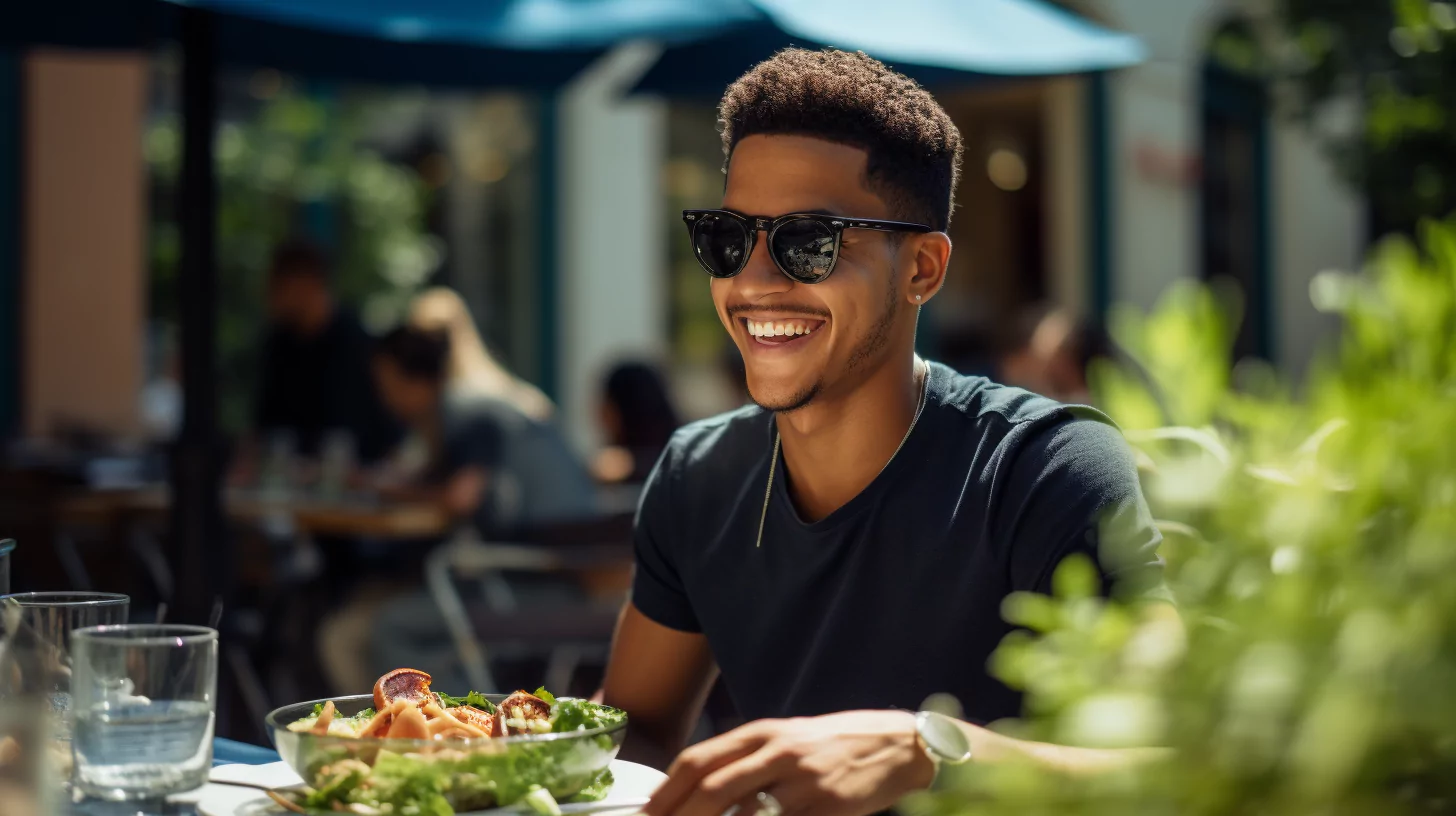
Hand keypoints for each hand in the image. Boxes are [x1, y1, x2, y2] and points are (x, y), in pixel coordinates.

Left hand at [643, 710, 933, 815]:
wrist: (896, 744)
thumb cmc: (833, 745)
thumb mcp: (786, 740)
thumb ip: (744, 762)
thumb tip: (698, 792)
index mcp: (762, 733)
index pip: (697, 760)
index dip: (664, 793)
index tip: (645, 814)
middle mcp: (777, 753)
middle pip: (710, 790)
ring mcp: (802, 783)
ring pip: (742, 815)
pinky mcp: (825, 808)